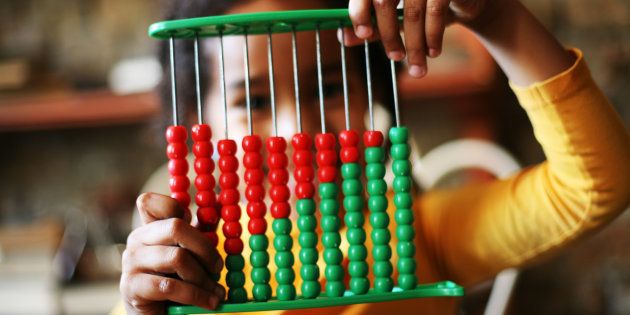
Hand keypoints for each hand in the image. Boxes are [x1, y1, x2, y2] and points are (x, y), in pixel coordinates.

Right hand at [120, 193, 224, 314]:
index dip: (174, 205)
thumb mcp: (191, 253)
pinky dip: (196, 295)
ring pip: (177, 258)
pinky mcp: (131, 286)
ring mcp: (131, 262)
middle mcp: (137, 240)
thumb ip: (200, 232)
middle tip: (218, 267)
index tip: (202, 220)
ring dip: (203, 278)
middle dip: (204, 248)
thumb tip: (220, 208)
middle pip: (175, 227)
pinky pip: (170, 286)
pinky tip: (210, 302)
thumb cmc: (177, 280)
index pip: (152, 202)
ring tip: (217, 292)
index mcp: (150, 227)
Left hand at [345, 0, 498, 77]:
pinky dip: (433, 36)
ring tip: (418, 67)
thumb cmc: (424, 9)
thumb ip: (371, 27)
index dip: (359, 11)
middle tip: (395, 59)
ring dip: (414, 45)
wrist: (466, 2)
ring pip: (412, 13)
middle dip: (388, 36)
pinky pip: (436, 12)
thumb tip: (344, 39)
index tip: (363, 35)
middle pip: (384, 2)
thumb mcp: (395, 19)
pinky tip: (433, 52)